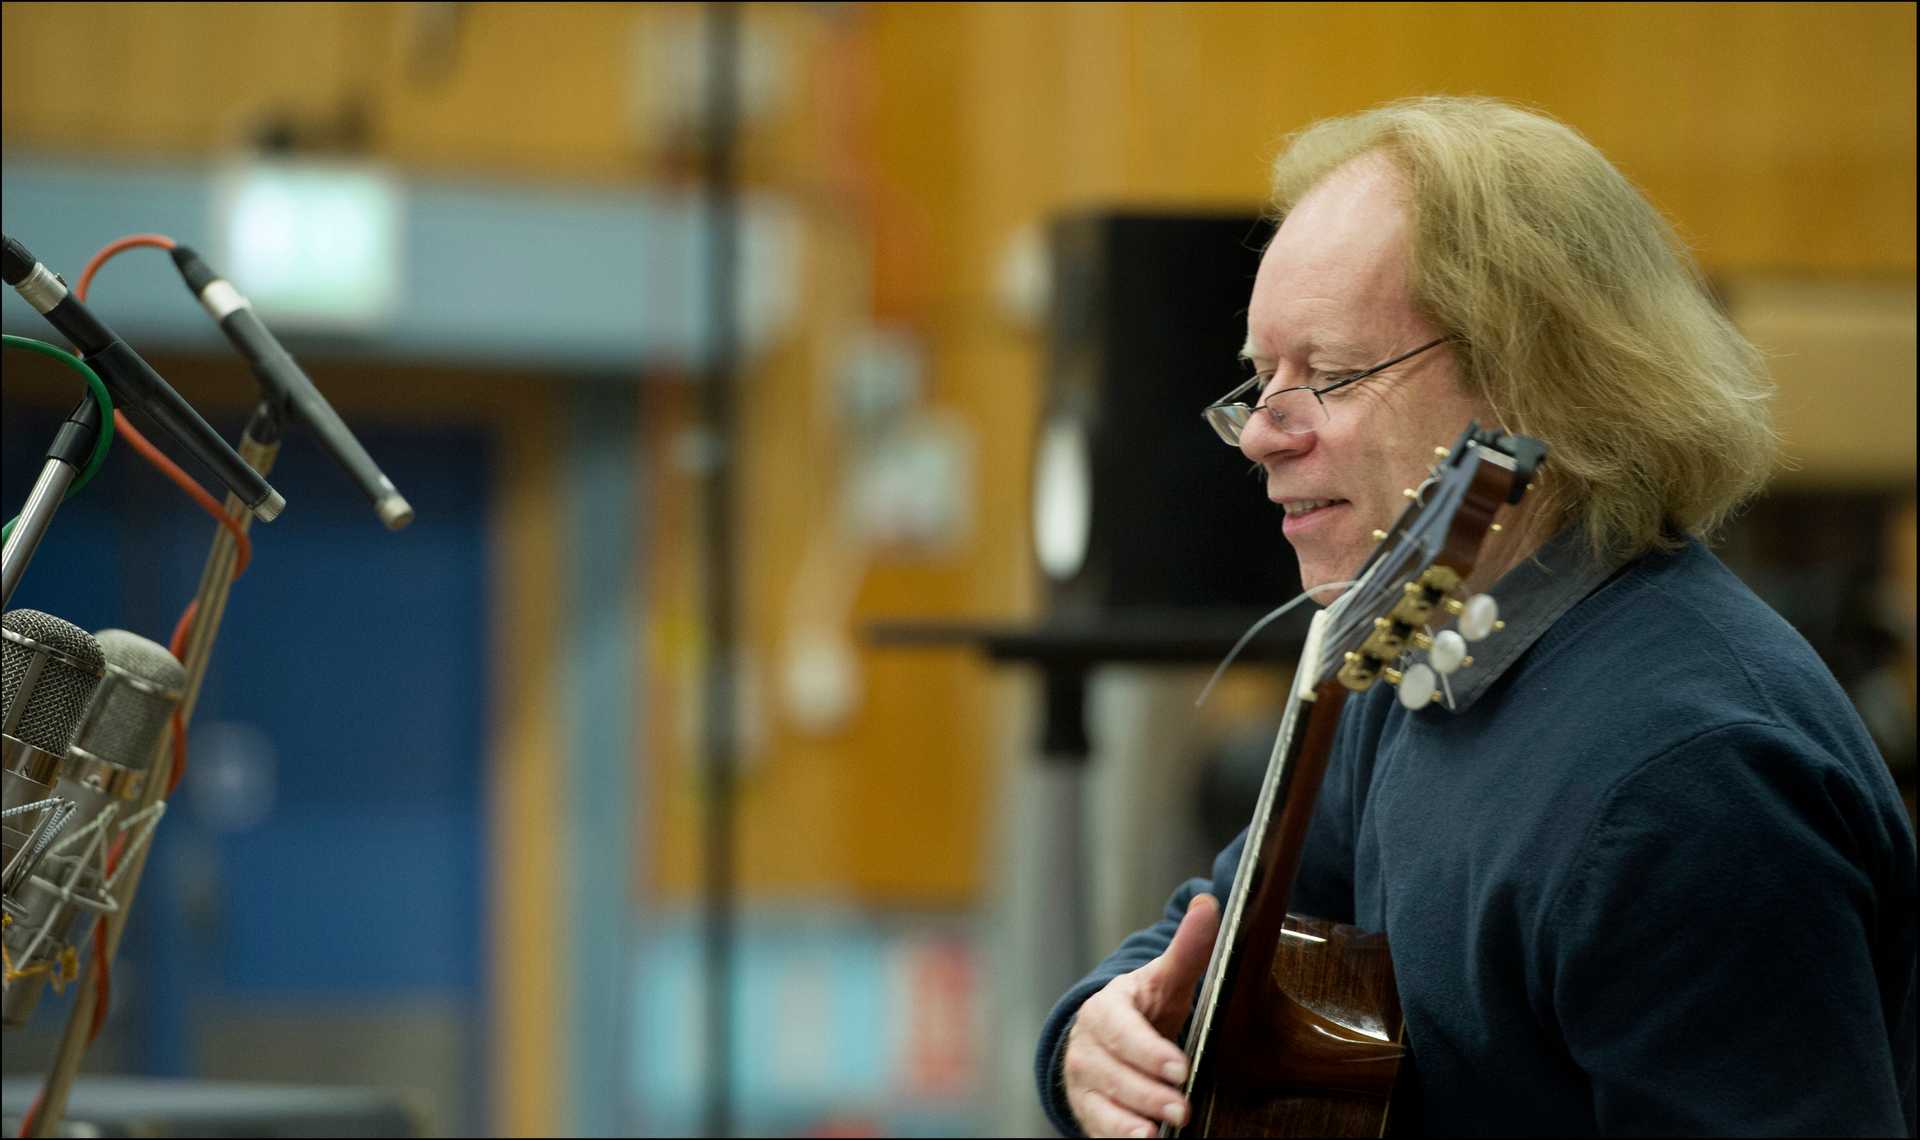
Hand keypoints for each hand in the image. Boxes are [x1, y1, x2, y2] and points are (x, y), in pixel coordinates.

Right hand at [1064, 893, 1221, 1136]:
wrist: (1109, 1039)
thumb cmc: (1144, 1008)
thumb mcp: (1165, 980)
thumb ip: (1187, 950)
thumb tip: (1209, 904)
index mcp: (1106, 1009)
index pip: (1122, 1030)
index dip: (1148, 1050)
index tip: (1180, 1068)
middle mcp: (1088, 1046)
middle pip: (1113, 1071)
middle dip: (1146, 1091)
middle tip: (1181, 1107)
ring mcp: (1084, 1081)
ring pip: (1103, 1102)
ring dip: (1132, 1120)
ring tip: (1162, 1131)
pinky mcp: (1087, 1110)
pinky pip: (1098, 1128)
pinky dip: (1118, 1137)